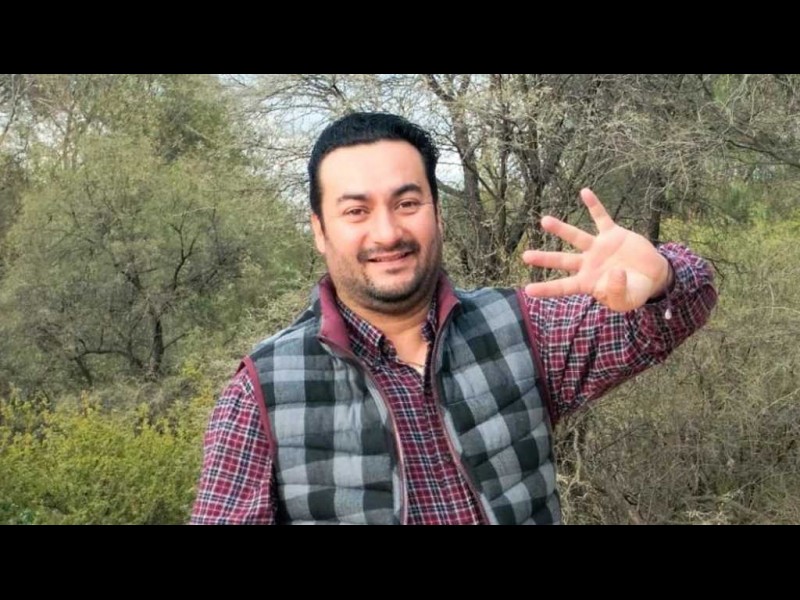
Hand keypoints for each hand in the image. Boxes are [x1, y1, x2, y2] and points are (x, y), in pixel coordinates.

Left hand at [522, 188, 672, 311]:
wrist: (653, 276)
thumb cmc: (634, 291)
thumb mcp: (626, 300)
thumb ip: (617, 291)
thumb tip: (614, 272)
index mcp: (587, 283)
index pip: (563, 287)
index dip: (547, 289)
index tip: (528, 290)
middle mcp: (588, 264)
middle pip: (562, 260)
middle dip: (544, 258)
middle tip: (525, 256)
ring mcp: (598, 247)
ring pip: (575, 237)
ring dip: (561, 229)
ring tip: (544, 221)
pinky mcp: (612, 234)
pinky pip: (601, 217)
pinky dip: (594, 205)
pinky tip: (584, 192)